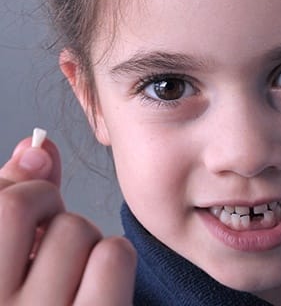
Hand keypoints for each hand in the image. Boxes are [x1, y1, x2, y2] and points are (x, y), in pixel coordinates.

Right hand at [0, 136, 136, 304]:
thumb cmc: (26, 300)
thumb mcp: (4, 254)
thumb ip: (13, 197)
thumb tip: (37, 146)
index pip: (0, 198)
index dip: (24, 190)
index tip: (35, 207)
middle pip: (28, 202)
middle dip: (50, 208)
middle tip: (51, 240)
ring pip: (76, 227)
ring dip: (83, 239)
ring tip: (71, 272)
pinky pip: (113, 256)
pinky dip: (112, 258)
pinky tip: (98, 285)